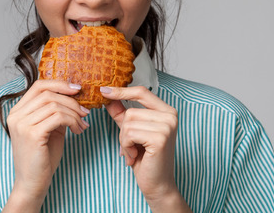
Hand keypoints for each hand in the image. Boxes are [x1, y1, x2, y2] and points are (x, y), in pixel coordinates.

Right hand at [4, 80, 89, 210]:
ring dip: (74, 113)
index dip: (60, 84)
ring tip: (82, 124)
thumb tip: (75, 95)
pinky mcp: (32, 134)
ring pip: (55, 105)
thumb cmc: (42, 156)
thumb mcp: (49, 128)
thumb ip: (55, 111)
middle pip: (48, 93)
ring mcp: (22, 124)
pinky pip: (58, 117)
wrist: (33, 183)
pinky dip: (72, 121)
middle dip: (71, 100)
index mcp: (18, 111)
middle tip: (85, 111)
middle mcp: (16, 115)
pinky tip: (78, 130)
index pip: (38, 86)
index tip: (77, 90)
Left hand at [102, 86, 190, 211]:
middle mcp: (170, 116)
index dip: (122, 91)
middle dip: (123, 131)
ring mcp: (166, 126)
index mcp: (166, 111)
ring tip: (134, 152)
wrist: (157, 184)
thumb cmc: (146, 158)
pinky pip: (129, 133)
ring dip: (124, 140)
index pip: (141, 92)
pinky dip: (126, 146)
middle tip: (132, 146)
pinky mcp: (160, 138)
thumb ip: (121, 112)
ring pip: (128, 123)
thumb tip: (107, 95)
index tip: (104, 90)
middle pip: (130, 112)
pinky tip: (136, 156)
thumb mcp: (132, 131)